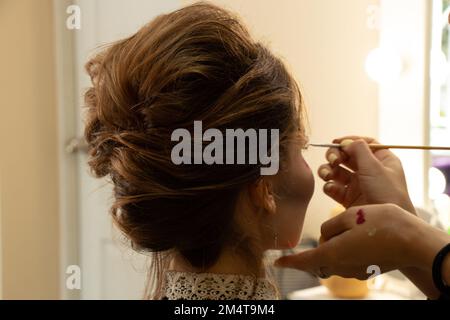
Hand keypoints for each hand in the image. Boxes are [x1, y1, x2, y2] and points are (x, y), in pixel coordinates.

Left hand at [275, 204, 427, 278]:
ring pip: (335, 258)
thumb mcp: (349, 216)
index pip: (304, 260)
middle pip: (320, 257)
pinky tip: (361, 237)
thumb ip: (330, 226)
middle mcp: (342, 266)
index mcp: (333, 253)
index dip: (289, 262)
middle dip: (320, 245)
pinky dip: (348, 250)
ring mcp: (355, 270)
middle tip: (333, 229)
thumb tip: (326, 235)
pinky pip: (349, 260)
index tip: (277, 262)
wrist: (412, 241)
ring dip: (335, 246)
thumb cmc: (381, 224)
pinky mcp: (367, 270)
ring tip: (351, 229)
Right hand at [317, 136, 414, 213]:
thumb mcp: (374, 167)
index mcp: (382, 161)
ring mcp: (359, 185)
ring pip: (337, 171)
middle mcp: (370, 171)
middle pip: (347, 156)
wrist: (386, 225)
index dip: (349, 141)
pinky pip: (334, 188)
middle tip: (332, 160)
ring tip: (327, 174)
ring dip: (328, 170)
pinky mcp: (349, 199)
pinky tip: (331, 188)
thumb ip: (359, 150)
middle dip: (336, 156)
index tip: (336, 142)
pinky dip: (329, 186)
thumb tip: (346, 141)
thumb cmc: (387, 194)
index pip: (364, 144)